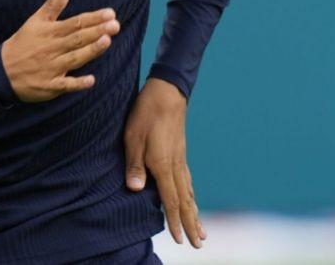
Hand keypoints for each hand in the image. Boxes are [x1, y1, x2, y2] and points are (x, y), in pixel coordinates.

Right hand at [1, 0, 118, 102]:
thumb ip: (55, 1)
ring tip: (107, 41)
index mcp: (51, 32)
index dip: (93, 18)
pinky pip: (65, 85)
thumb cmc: (24, 42)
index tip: (110, 13)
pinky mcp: (49, 86)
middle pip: (77, 39)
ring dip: (90, 51)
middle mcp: (52, 48)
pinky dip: (77, 84)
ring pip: (74, 59)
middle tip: (116, 25)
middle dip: (97, 31)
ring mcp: (51, 68)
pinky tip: (91, 80)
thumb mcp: (37, 19)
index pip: (75, 23)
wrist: (2, 71)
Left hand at [124, 77, 205, 248]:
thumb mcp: (133, 137)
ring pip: (190, 192)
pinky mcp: (180, 153)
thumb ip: (134, 164)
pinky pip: (188, 181)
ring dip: (196, 213)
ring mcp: (180, 159)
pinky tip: (192, 200)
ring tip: (202, 230)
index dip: (174, 221)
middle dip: (192, 224)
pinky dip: (192, 197)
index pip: (171, 199)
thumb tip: (135, 189)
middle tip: (200, 244)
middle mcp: (176, 166)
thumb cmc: (146, 113)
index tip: (179, 240)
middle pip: (186, 201)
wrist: (167, 91)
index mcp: (164, 164)